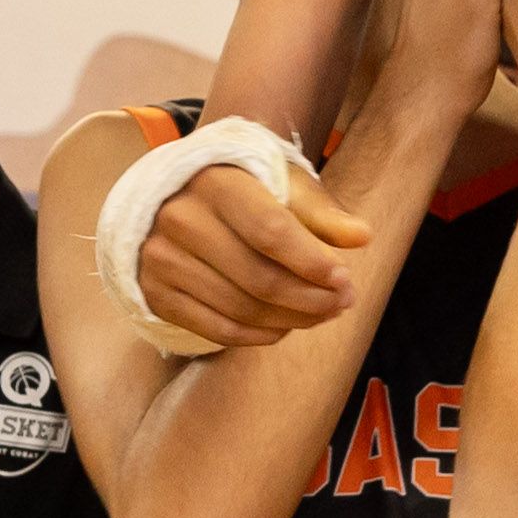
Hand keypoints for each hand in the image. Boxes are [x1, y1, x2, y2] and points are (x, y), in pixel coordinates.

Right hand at [142, 159, 365, 351]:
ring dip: (291, 320)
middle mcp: (180, 219)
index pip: (270, 232)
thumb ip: (321, 210)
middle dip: (310, 298)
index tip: (345, 279)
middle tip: (343, 303)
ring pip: (240, 308)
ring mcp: (162, 259)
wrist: (177, 193)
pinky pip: (216, 329)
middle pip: (258, 278)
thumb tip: (362, 236)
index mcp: (215, 183)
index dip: (312, 262)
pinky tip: (285, 326)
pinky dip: (258, 335)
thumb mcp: (282, 181)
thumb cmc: (243, 186)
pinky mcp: (156, 292)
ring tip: (322, 313)